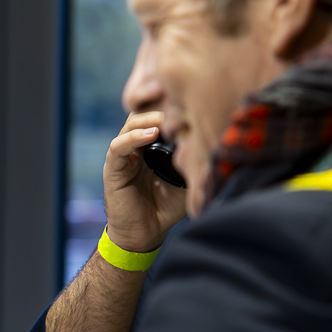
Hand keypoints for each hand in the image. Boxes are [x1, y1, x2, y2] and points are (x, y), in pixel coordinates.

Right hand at [103, 110, 185, 254]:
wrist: (145, 233)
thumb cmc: (166, 207)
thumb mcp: (188, 179)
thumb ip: (196, 161)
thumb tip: (218, 141)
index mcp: (153, 146)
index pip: (160, 116)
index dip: (173, 105)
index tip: (193, 98)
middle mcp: (137, 146)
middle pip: (145, 114)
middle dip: (161, 104)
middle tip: (179, 100)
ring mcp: (124, 156)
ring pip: (131, 125)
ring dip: (148, 118)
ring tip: (166, 117)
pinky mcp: (113, 168)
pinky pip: (119, 147)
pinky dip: (133, 138)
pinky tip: (151, 134)